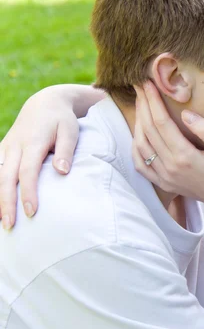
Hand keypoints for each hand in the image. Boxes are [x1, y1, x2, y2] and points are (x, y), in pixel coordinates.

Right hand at [0, 87, 79, 228]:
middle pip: (6, 177)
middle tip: (10, 225)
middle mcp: (15, 146)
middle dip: (6, 202)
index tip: (32, 212)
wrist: (45, 103)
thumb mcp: (70, 131)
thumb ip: (65, 151)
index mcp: (33, 142)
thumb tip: (62, 171)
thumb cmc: (62, 120)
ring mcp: (6, 148)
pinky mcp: (2, 149)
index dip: (28, 192)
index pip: (27, 172)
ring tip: (0, 221)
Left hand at [133, 82, 203, 217]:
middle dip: (143, 105)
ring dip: (138, 121)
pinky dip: (135, 145)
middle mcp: (169, 167)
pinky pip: (140, 163)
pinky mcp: (162, 182)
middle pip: (148, 130)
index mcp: (184, 156)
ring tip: (140, 102)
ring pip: (140, 145)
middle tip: (139, 85)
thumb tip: (185, 114)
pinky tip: (138, 132)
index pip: (161, 123)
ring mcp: (163, 176)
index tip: (149, 83)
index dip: (153, 101)